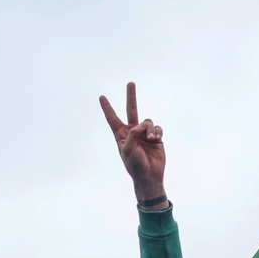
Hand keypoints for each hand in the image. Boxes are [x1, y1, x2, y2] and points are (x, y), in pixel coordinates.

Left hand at [99, 82, 166, 205]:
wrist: (149, 175)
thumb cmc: (134, 164)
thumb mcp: (127, 148)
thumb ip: (132, 133)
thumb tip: (142, 124)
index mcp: (121, 135)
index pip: (112, 118)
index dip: (107, 108)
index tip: (101, 97)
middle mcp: (132, 132)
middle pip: (131, 110)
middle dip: (131, 96)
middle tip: (130, 83)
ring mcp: (144, 134)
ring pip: (147, 121)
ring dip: (150, 129)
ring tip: (151, 139)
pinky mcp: (156, 137)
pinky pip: (157, 128)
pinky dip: (157, 132)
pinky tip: (156, 139)